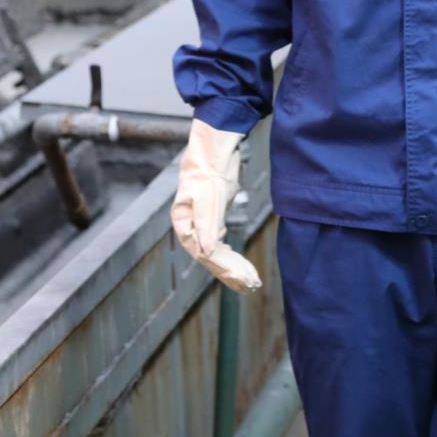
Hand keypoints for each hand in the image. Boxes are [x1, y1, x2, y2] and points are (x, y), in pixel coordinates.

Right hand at [170, 119, 262, 292]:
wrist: (214, 151)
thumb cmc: (207, 170)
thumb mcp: (209, 197)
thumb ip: (208, 224)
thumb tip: (208, 252)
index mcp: (184, 224)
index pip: (203, 252)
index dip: (223, 267)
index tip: (243, 278)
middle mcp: (191, 228)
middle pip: (210, 257)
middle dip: (231, 273)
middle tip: (252, 285)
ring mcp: (202, 226)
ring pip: (217, 255)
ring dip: (234, 269)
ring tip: (252, 283)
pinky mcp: (214, 221)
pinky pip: (222, 247)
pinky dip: (233, 258)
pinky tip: (244, 268)